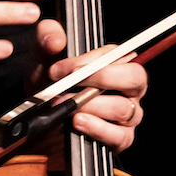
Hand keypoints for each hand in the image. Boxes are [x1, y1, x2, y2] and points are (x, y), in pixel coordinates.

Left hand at [32, 22, 147, 152]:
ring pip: (122, 108)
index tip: (62, 68)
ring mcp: (128, 114)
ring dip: (90, 105)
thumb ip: (46, 36)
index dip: (91, 61)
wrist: (40, 118)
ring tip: (66, 105)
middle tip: (72, 83)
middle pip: (135, 78)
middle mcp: (128, 88)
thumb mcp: (42, 56)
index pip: (117, 55)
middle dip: (103, 78)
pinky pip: (120, 136)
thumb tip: (56, 41)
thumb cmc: (49, 83)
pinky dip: (98, 129)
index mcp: (115, 63)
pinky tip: (78, 122)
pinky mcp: (121, 139)